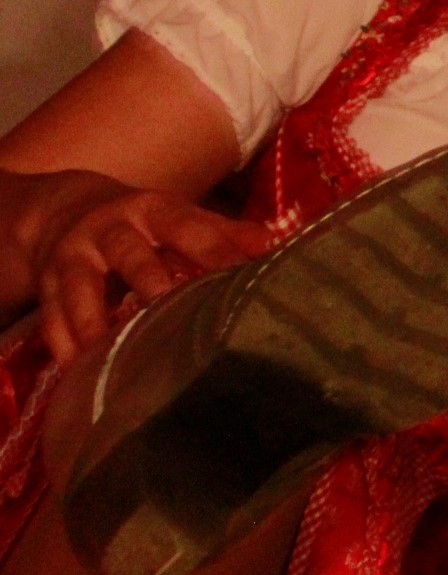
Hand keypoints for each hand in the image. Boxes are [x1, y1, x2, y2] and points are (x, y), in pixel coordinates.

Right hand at [35, 179, 274, 362]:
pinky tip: (76, 365)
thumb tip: (274, 246)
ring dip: (94, 316)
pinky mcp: (46, 284)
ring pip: (80, 284)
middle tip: (168, 305)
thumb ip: (225, 234)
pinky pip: (50, 315)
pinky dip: (61, 340)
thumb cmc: (145, 225)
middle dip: (148, 278)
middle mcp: (112, 228)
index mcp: (155, 210)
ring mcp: (74, 256)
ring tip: (108, 347)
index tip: (239, 272)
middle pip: (130, 252)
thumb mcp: (181, 219)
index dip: (213, 248)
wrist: (68, 210)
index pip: (187, 226)